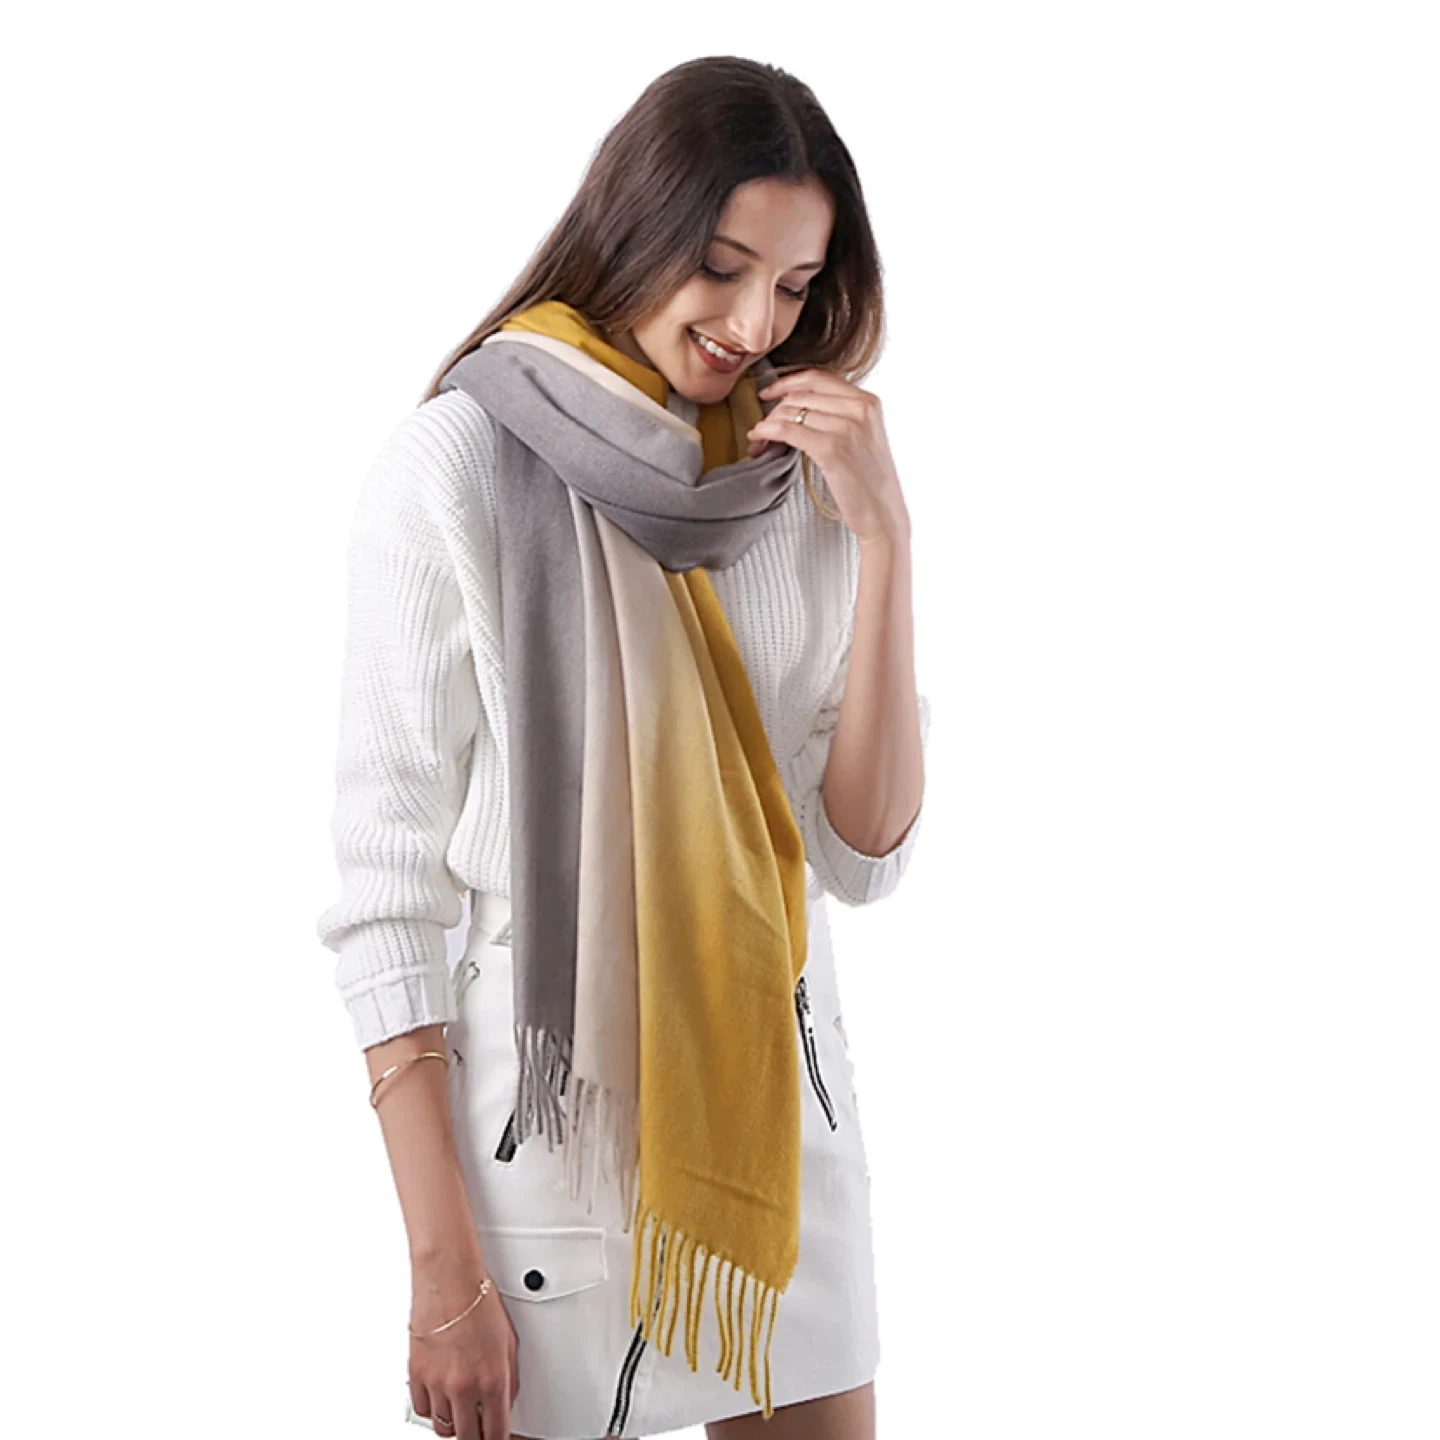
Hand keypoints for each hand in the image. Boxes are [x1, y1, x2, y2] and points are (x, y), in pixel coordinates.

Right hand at [408, 1258, 518, 1439]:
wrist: (448, 1279)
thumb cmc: (479, 1301)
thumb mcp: (509, 1341)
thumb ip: (509, 1378)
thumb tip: (506, 1401)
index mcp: (493, 1379)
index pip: (496, 1433)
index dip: (497, 1439)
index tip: (496, 1437)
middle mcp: (464, 1386)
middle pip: (468, 1437)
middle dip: (475, 1435)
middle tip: (478, 1427)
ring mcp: (438, 1383)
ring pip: (443, 1428)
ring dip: (453, 1424)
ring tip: (460, 1411)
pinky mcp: (416, 1375)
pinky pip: (423, 1409)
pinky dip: (432, 1408)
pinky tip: (440, 1397)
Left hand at [747, 368, 910, 544]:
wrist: (882, 514)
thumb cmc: (869, 482)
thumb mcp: (863, 436)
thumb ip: (842, 415)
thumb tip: (799, 405)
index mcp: (868, 401)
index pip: (818, 377)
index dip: (787, 382)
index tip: (769, 392)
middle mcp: (859, 408)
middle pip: (801, 395)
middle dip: (773, 409)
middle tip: (761, 427)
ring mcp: (846, 427)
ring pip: (791, 411)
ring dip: (767, 424)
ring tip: (758, 439)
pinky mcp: (831, 448)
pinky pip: (788, 430)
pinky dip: (767, 432)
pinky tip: (758, 441)